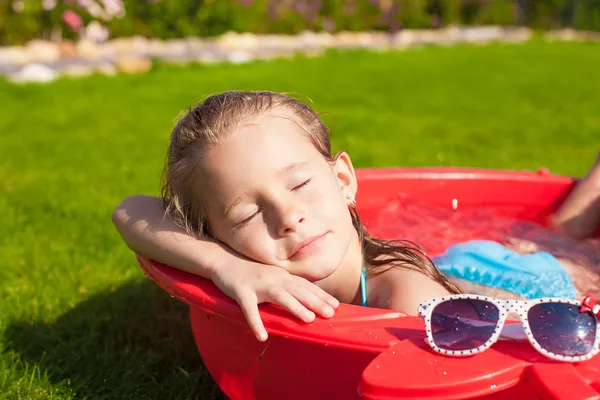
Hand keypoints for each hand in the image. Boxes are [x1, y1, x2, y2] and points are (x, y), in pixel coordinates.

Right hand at [210, 251, 338, 341]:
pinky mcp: (241, 292)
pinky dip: (256, 322)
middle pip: (298, 290)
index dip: (320, 295)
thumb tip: (304, 298)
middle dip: (315, 301)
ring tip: (309, 320)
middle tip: (331, 313)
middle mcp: (273, 278)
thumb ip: (286, 285)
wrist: (223, 260)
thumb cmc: (250, 272)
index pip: (305, 286)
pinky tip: (262, 336)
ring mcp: (257, 285)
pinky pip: (249, 309)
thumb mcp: (272, 276)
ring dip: (295, 308)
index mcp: (281, 276)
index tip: (336, 305)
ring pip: (279, 296)